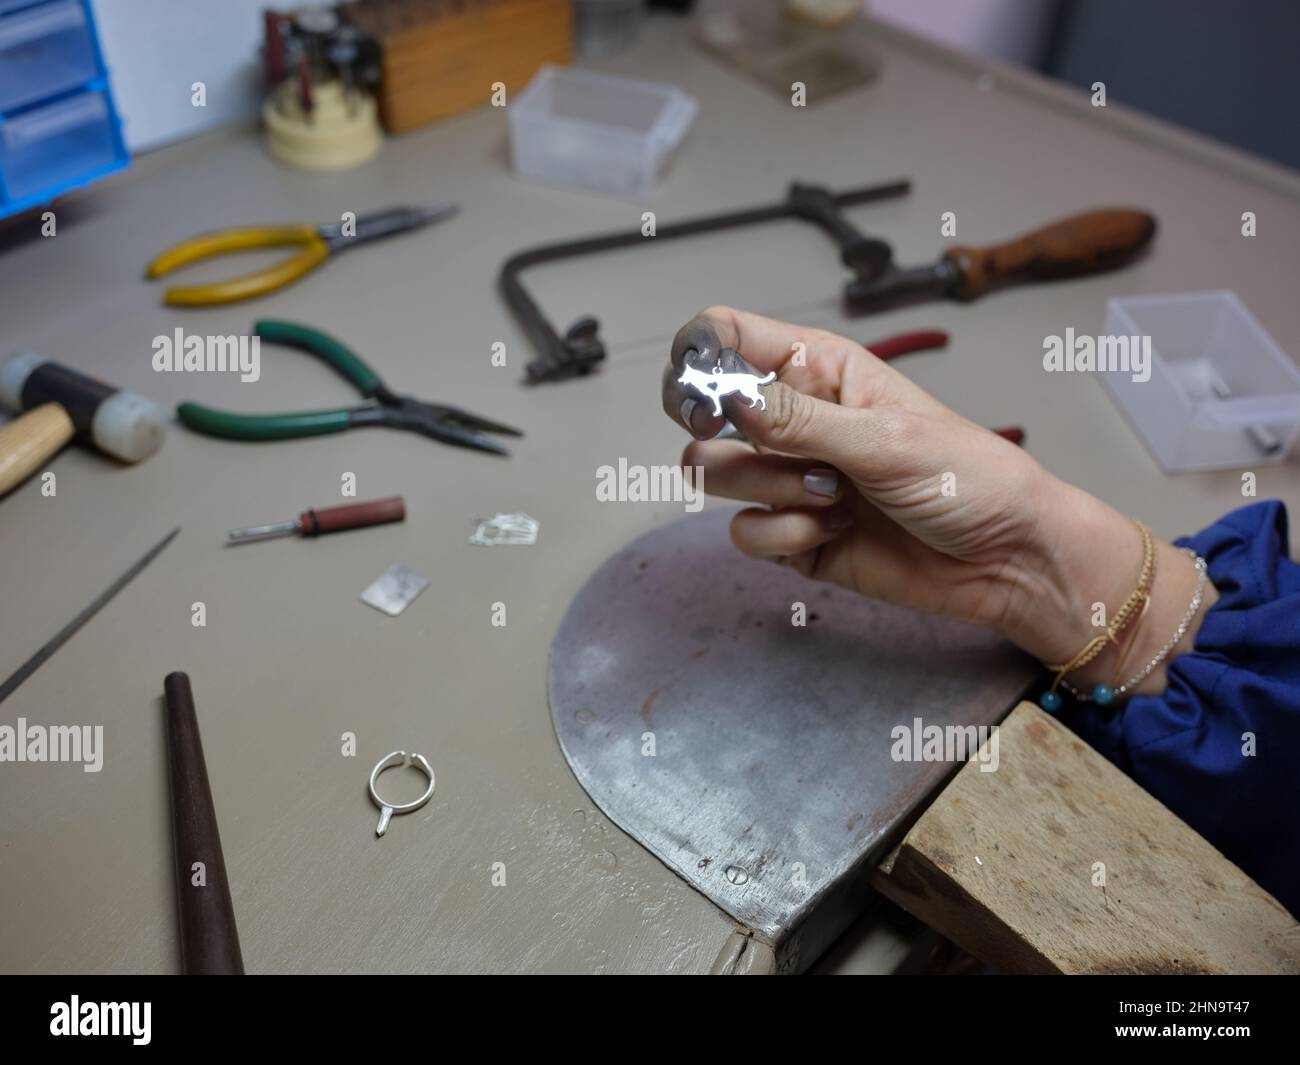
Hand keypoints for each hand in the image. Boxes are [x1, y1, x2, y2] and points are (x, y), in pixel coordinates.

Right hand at [662, 307, 1214, 694]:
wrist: (1005, 560)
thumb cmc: (970, 478)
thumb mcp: (885, 438)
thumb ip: (798, 418)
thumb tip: (726, 395)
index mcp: (817, 369)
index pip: (726, 336)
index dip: (698, 357)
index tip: (702, 396)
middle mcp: (792, 419)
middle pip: (702, 410)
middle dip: (719, 436)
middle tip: (768, 450)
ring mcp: (788, 478)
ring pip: (716, 473)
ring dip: (768, 488)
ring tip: (832, 495)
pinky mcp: (791, 535)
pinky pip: (743, 533)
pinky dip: (781, 537)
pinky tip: (832, 532)